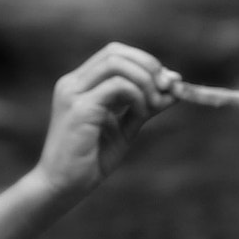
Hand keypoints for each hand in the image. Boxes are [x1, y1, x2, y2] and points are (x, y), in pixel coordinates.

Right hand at [33, 43, 179, 200]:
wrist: (63, 187)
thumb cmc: (90, 161)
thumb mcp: (125, 128)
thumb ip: (146, 106)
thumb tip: (175, 86)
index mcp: (78, 85)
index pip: (114, 54)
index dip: (144, 61)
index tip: (167, 82)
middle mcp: (72, 83)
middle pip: (115, 52)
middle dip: (148, 65)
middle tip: (167, 88)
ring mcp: (73, 93)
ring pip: (116, 63)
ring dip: (145, 80)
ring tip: (154, 104)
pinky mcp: (80, 108)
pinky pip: (117, 86)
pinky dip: (138, 96)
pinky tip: (142, 114)